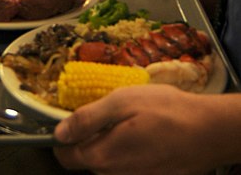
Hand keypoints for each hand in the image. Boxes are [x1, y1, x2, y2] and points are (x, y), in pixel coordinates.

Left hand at [54, 84, 225, 174]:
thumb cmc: (165, 112)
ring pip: (106, 162)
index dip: (62, 136)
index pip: (64, 156)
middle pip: (85, 159)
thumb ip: (87, 118)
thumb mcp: (121, 102)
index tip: (72, 117)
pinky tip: (143, 133)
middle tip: (107, 112)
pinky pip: (126, 165)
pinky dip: (127, 150)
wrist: (208, 132)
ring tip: (128, 120)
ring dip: (109, 142)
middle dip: (88, 137)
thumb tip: (59, 131)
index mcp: (101, 157)